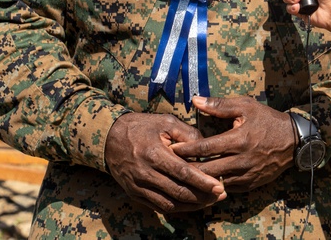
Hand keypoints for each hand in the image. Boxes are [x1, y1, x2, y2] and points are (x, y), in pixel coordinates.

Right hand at [104, 112, 225, 212]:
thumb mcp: (165, 122)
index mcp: (154, 154)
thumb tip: (206, 148)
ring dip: (192, 205)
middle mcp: (145, 173)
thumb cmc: (141, 127)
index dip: (202, 182)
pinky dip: (177, 208)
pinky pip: (159, 206)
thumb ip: (188, 134)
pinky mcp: (135, 194)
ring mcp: (138, 186)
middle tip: (221, 195)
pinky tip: (192, 204)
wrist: (109, 137)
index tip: (219, 186)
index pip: (183, 172)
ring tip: (210, 201)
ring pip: (170, 203)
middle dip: (202, 196)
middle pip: (178, 191)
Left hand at [171, 96, 295, 192]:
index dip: (185, 149)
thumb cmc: (267, 120)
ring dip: (199, 180)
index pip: (205, 148)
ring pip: (214, 182)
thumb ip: (220, 105)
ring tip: (183, 175)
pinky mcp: (249, 184)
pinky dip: (214, 185)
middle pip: (206, 170)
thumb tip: (195, 101)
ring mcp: (246, 175)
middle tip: (170, 165)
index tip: (170, 148)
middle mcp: (241, 160)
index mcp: (238, 140)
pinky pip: (226, 188)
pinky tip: (203, 181)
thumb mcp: (246, 106)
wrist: (294, 141)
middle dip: (187, 169)